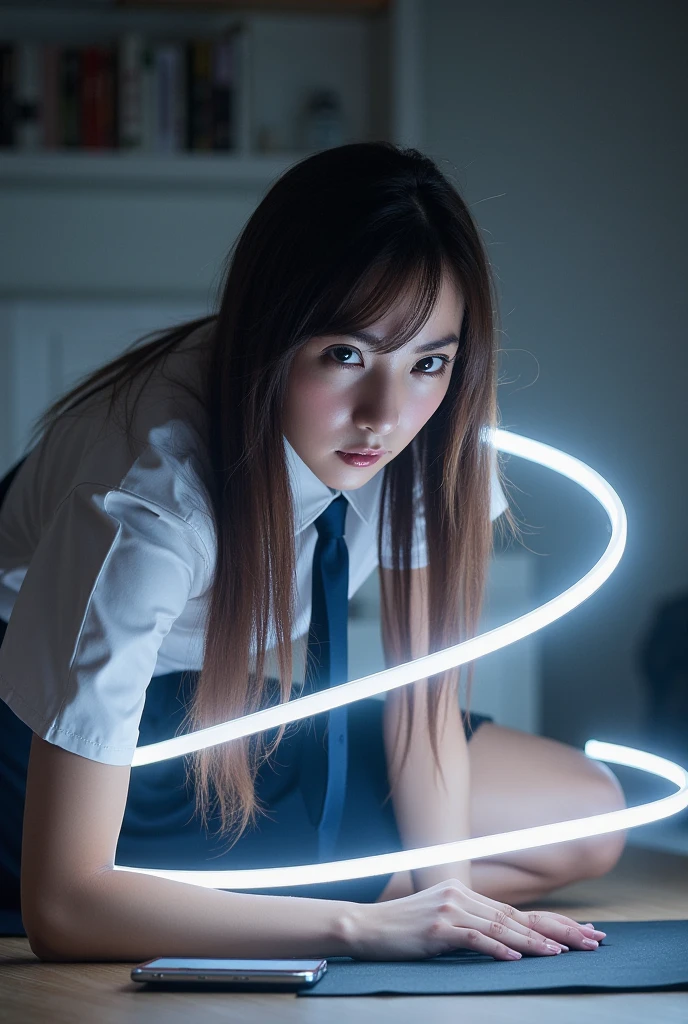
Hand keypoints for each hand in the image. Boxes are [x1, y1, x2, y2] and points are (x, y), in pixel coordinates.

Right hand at [345, 877, 606, 960]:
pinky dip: (496, 949)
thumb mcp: (441, 920)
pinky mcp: (436, 929)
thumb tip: (504, 938)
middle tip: (592, 941)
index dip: (554, 923)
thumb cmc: (403, 928)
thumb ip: (470, 923)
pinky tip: (514, 958)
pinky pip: (472, 939)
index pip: (519, 912)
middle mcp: (461, 897)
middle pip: (518, 917)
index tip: (585, 933)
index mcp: (465, 894)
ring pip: (501, 928)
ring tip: (561, 953)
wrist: (366, 926)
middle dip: (559, 930)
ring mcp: (449, 911)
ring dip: (533, 942)